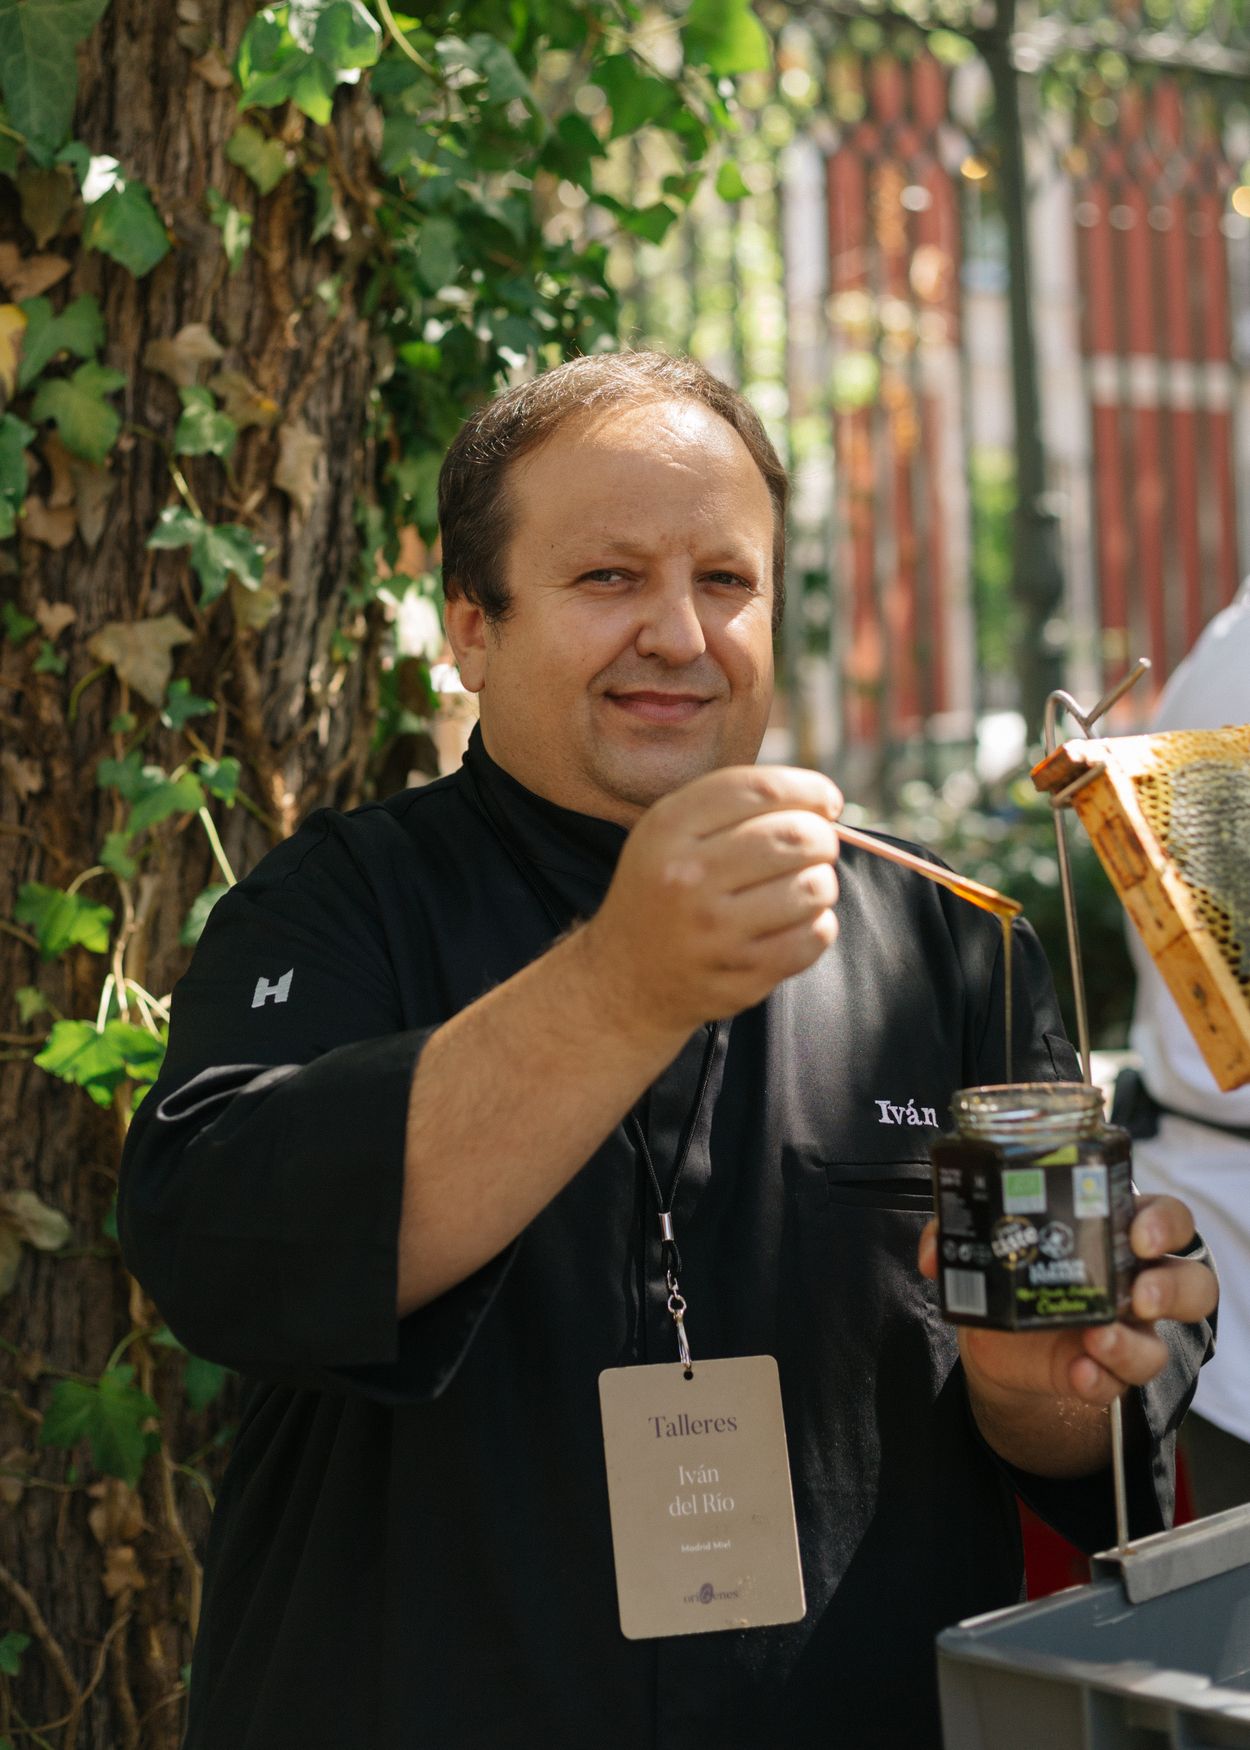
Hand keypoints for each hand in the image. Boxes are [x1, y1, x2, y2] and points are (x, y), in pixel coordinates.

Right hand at [582, 764, 842, 1035]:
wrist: (625, 977)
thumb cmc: (664, 890)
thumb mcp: (670, 832)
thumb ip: (733, 803)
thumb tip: (823, 802)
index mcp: (669, 829)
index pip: (763, 789)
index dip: (811, 789)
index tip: (826, 802)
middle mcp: (688, 877)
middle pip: (797, 835)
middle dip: (822, 837)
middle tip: (815, 847)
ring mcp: (715, 932)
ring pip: (815, 886)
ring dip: (820, 882)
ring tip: (799, 887)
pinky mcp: (741, 974)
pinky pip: (815, 935)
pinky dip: (817, 924)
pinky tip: (791, 923)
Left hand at [919, 1193, 1217, 1408]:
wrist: (998, 1338)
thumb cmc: (1008, 1270)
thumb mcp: (985, 1241)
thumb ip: (955, 1233)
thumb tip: (934, 1255)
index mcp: (1115, 1232)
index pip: (1167, 1218)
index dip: (1164, 1223)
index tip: (1138, 1233)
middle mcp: (1135, 1282)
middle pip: (1190, 1283)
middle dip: (1170, 1288)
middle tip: (1136, 1295)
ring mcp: (1126, 1333)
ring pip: (1160, 1343)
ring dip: (1132, 1345)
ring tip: (1096, 1338)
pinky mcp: (1104, 1373)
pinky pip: (1119, 1383)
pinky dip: (1100, 1380)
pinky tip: (1078, 1373)